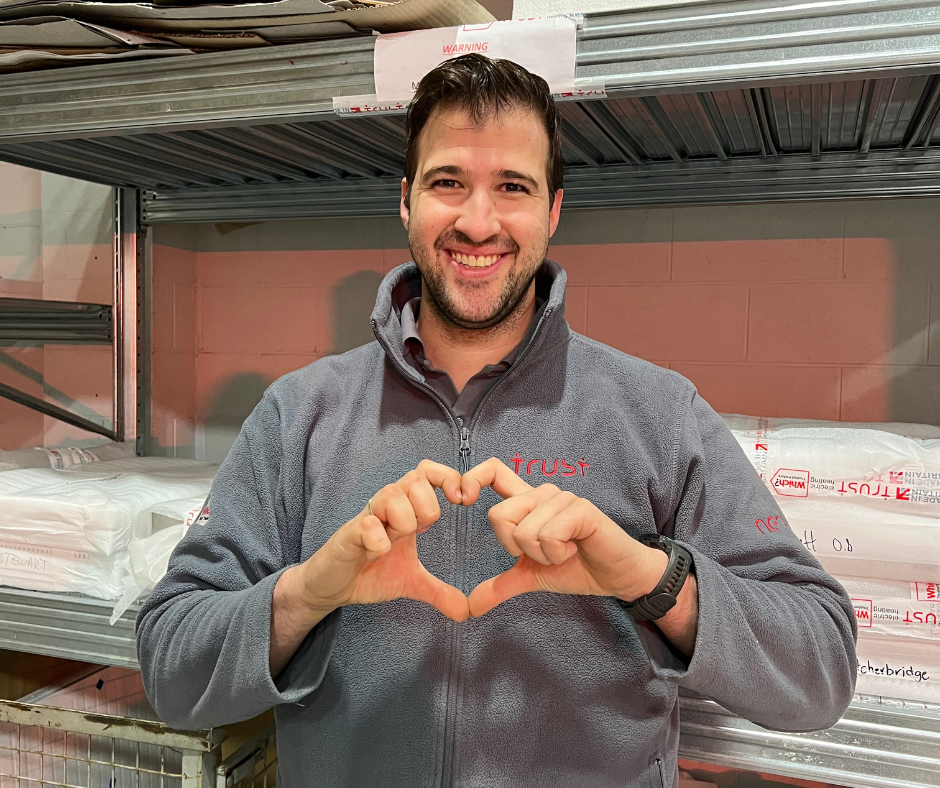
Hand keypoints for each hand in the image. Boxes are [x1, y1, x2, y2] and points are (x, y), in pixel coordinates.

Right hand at [294, 460, 469, 621]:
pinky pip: (367, 525)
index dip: (448, 478)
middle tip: (422, 532)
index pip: (428, 472)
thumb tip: (466, 612)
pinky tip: (378, 555)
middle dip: (427, 507)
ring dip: (404, 520)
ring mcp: (366, 518)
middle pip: (414, 478)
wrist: (331, 587)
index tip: (463, 502)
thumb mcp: (411, 582)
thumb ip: (438, 591)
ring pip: (392, 494)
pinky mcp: (348, 535)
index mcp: (405, 510)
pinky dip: (379, 540)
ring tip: (396, 543)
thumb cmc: (369, 572)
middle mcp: (386, 507)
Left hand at [461, 458, 666, 616]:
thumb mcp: (531, 577)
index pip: (493, 471)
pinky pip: (548, 534)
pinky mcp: (580, 509)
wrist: (616, 576)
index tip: (461, 500)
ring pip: (524, 531)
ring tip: (564, 552)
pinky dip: (557, 553)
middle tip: (545, 553)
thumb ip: (501, 585)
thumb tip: (471, 605)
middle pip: (498, 516)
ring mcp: (562, 498)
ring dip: (543, 555)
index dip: (472, 478)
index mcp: (527, 502)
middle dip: (516, 548)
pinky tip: (575, 549)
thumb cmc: (576, 567)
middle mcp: (542, 493)